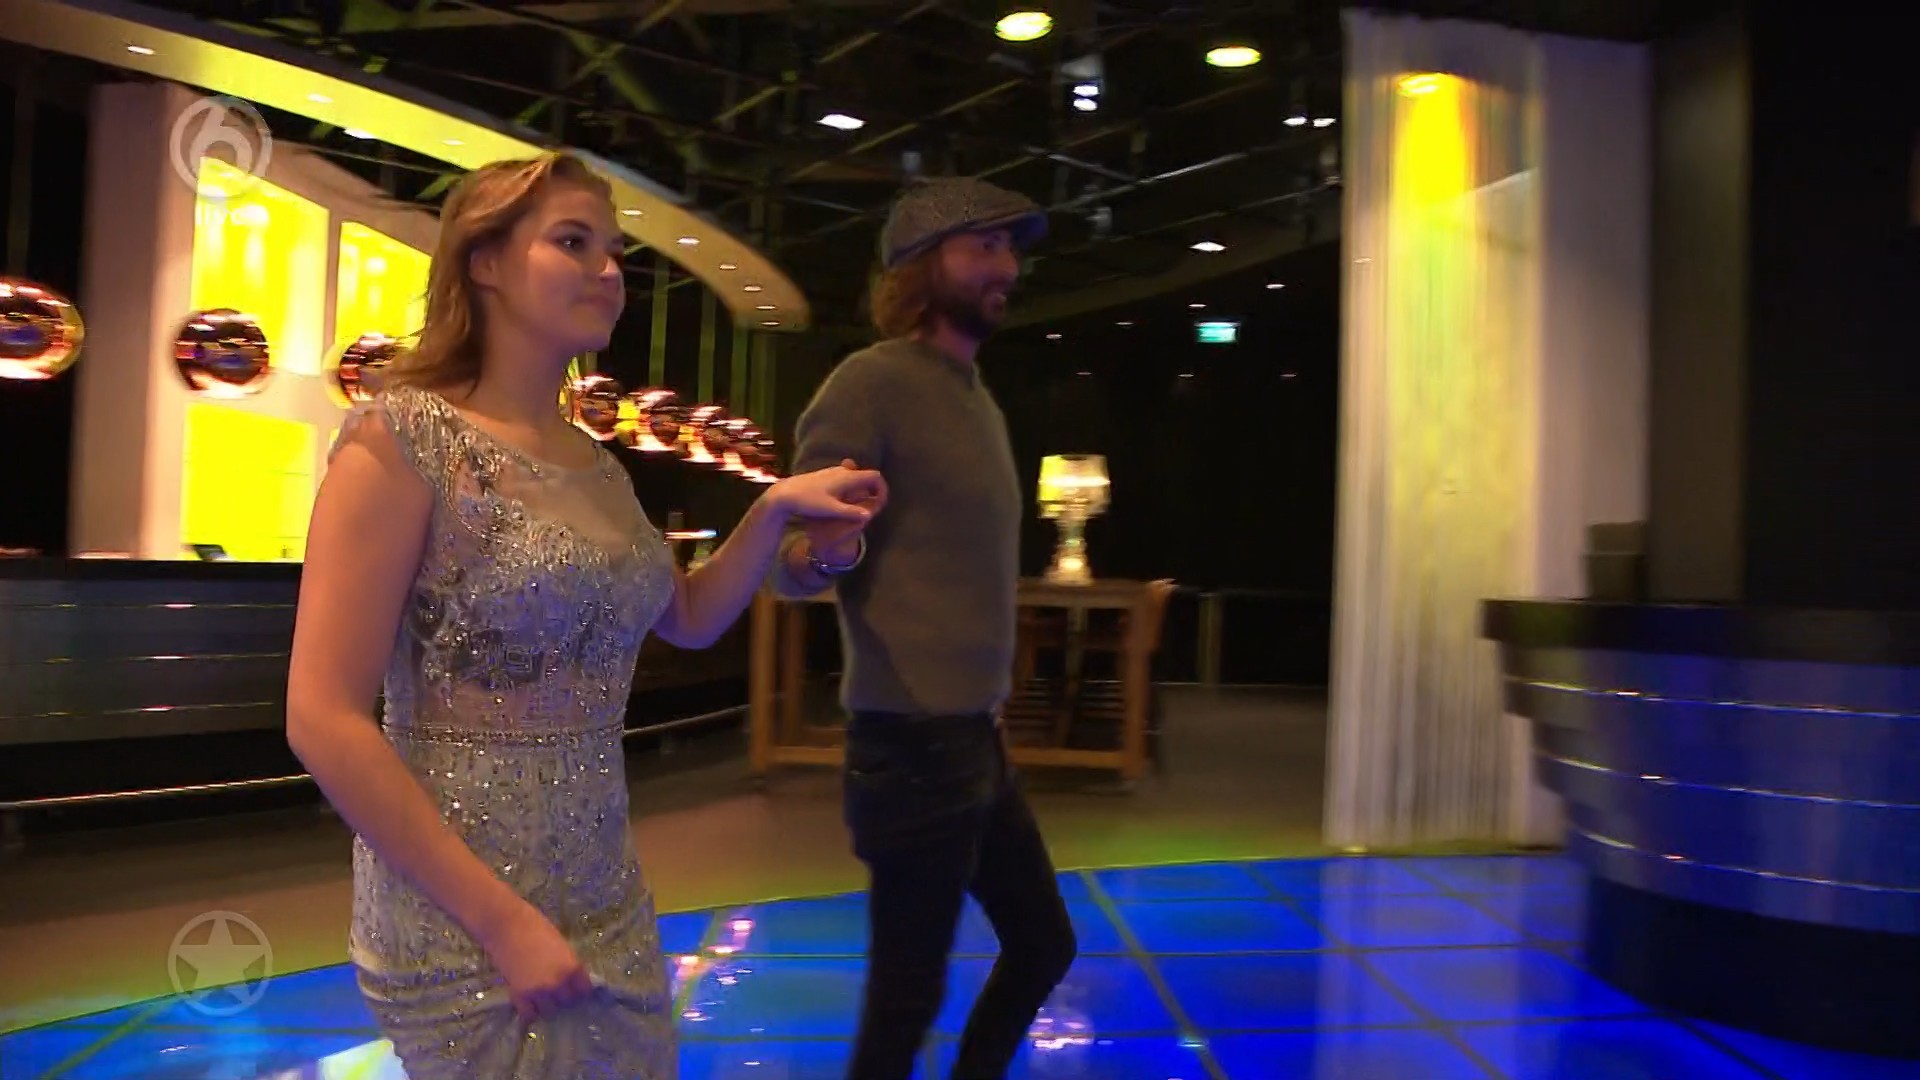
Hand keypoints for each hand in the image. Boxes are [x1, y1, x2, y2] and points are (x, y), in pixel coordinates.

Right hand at [479, 901, 592, 1022]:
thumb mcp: (560, 944)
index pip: (585, 990)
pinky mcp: (519, 995)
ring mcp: (538, 991)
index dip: (580, 989)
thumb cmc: (535, 926)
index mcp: (572, 967)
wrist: (506, 925)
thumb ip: (567, 963)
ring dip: (547, 1006)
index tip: (575, 988)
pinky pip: (529, 1014)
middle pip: (568, 1002)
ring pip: (549, 1011)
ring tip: (542, 998)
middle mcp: (558, 983)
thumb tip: (571, 978)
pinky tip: (529, 1004)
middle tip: (557, 991)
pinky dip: (530, 1011)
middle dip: (563, 998)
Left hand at [771, 459, 887, 527]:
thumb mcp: (831, 509)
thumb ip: (851, 512)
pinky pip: (845, 479)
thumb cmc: (808, 501)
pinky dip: (850, 488)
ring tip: (858, 505)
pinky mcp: (824, 475)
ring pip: (855, 477)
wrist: (785, 494)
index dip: (882, 488)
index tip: (880, 503)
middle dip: (873, 489)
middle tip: (872, 505)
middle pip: (866, 475)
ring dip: (861, 489)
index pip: (874, 476)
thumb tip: (869, 515)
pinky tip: (842, 501)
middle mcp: (842, 471)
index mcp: (847, 477)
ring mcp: (832, 471)